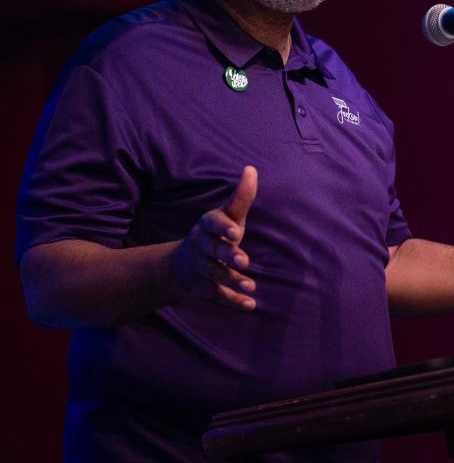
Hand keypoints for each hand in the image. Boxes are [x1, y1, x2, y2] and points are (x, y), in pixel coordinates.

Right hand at [171, 166, 257, 309]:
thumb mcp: (227, 216)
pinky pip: (217, 296)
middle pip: (213, 250)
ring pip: (215, 274)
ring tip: (251, 285)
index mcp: (207, 226)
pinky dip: (233, 301)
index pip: (213, 223)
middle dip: (227, 255)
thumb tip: (251, 169)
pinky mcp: (204, 288)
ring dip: (232, 280)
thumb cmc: (215, 234)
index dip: (223, 227)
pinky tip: (250, 305)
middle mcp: (202, 246)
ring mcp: (201, 268)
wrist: (181, 265)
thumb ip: (241, 197)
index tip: (235, 231)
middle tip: (244, 260)